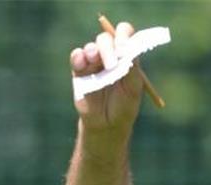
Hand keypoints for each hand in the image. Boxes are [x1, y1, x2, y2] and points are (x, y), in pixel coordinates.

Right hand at [69, 20, 143, 134]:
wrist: (108, 125)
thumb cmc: (124, 106)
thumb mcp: (133, 88)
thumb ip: (132, 68)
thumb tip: (128, 50)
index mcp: (125, 55)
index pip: (124, 34)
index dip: (123, 35)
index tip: (123, 45)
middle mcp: (109, 55)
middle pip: (106, 38)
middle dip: (108, 47)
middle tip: (111, 64)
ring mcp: (93, 62)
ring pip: (91, 47)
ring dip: (93, 50)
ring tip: (95, 59)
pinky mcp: (79, 71)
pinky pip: (76, 57)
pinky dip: (78, 56)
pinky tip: (81, 60)